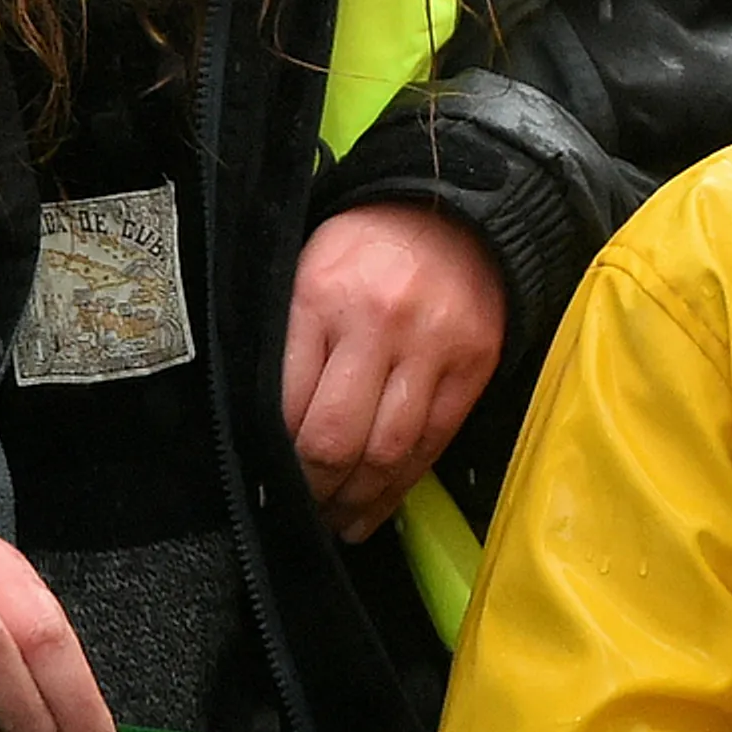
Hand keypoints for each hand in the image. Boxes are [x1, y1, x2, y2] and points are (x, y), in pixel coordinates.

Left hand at [283, 200, 505, 541]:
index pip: (286, 403)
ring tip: (337, 520)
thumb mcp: (306, 271)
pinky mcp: (472, 367)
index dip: (274, 455)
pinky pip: (432, 443)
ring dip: (358, 500)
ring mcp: (431, 348)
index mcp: (321, 297)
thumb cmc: (366, 248)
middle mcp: (378, 323)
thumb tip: (259, 425)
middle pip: (336, 438)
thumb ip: (287, 340)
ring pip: (387, 451)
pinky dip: (402, 485)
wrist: (454, 212)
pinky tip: (379, 505)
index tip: (264, 478)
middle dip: (314, 489)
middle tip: (301, 510)